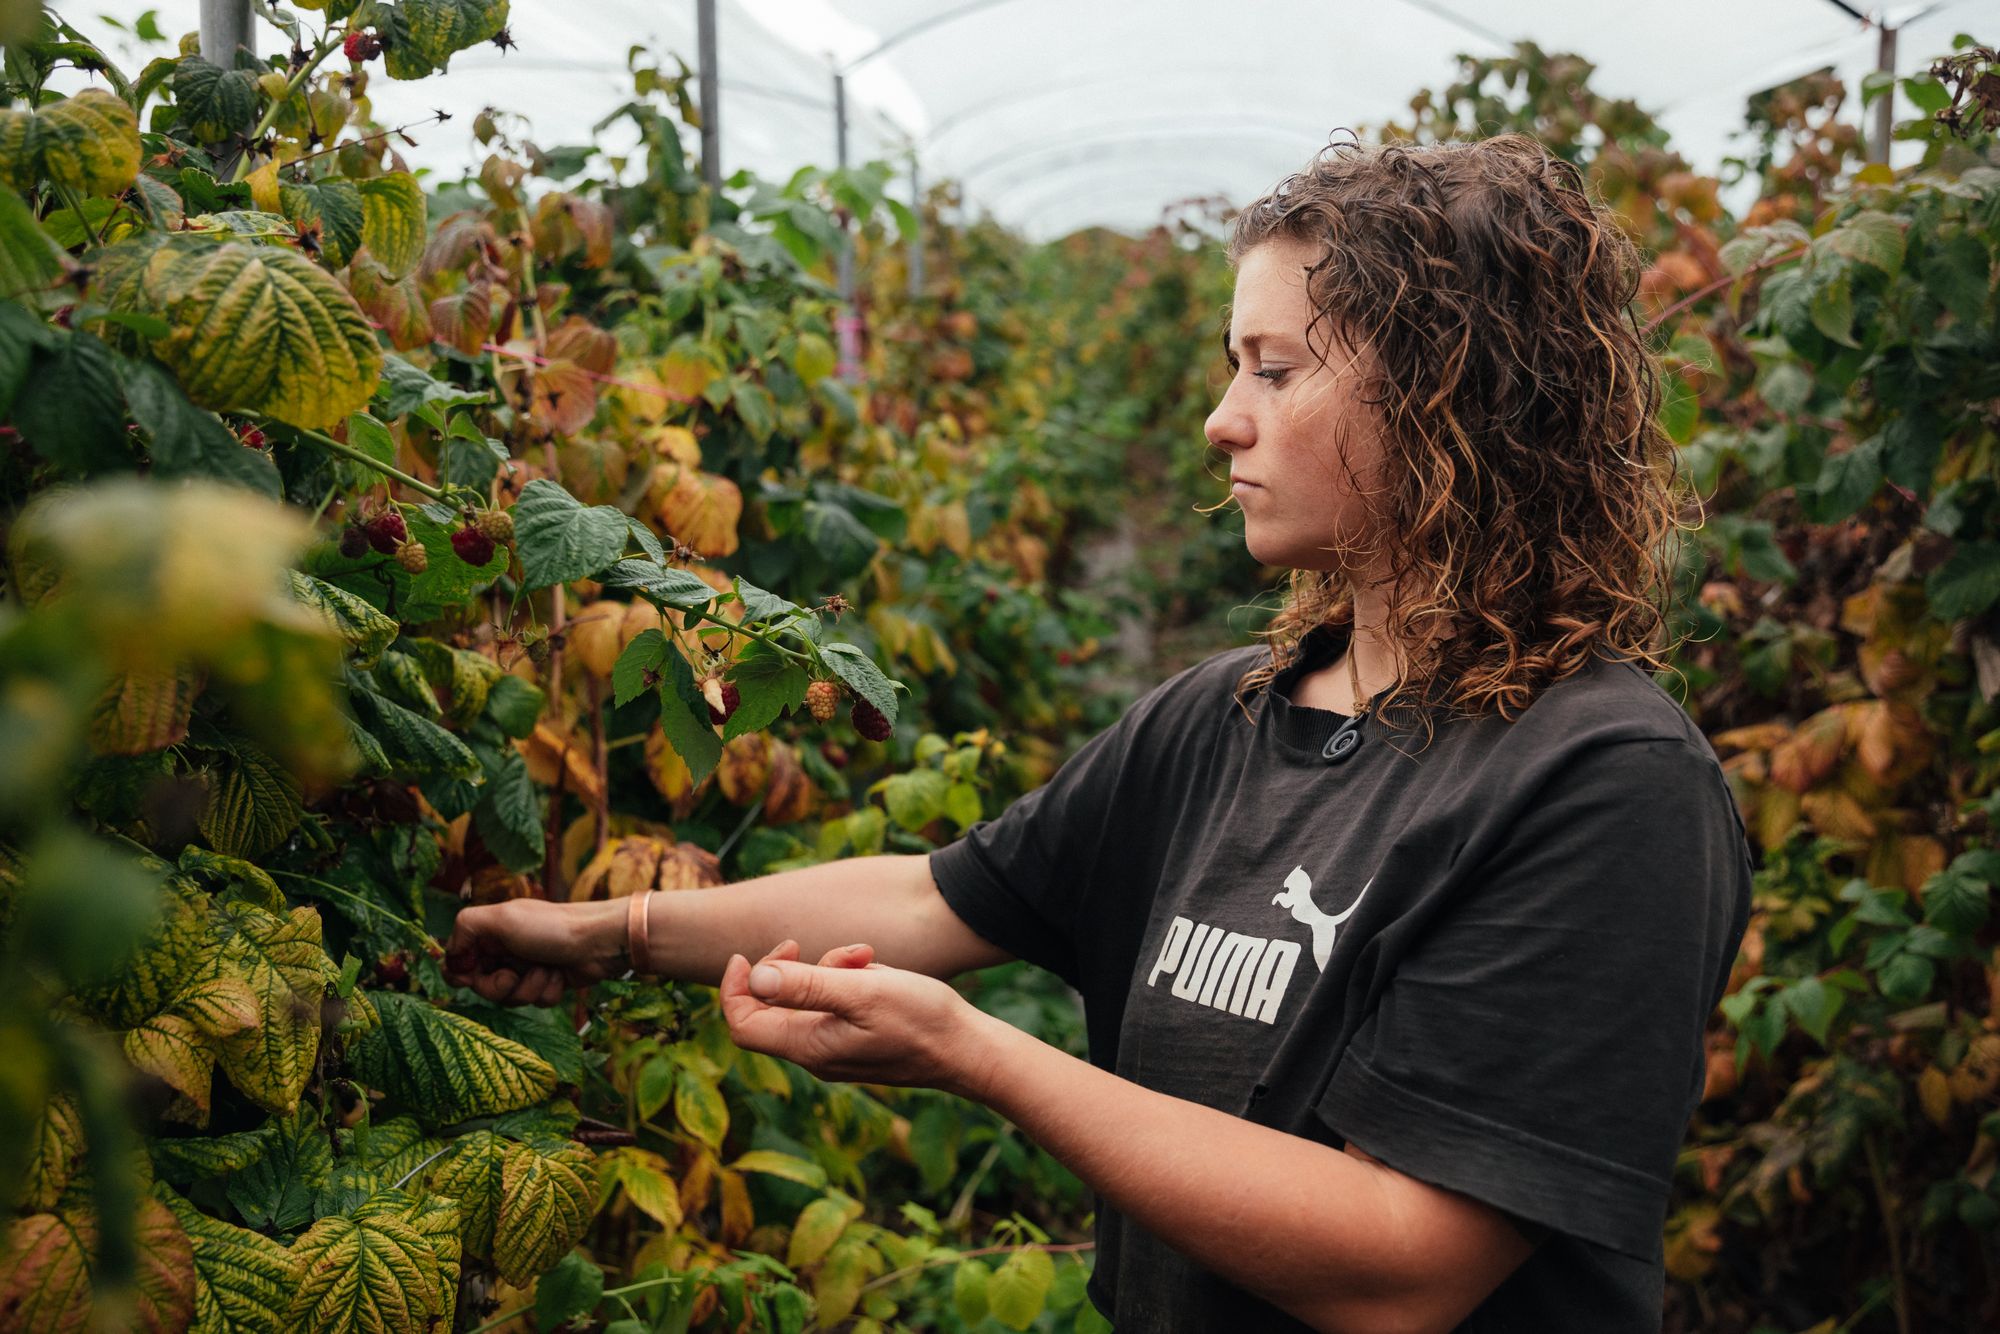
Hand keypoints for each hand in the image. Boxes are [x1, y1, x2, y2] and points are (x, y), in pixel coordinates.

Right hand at [444, 897, 623, 1004]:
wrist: (600, 942)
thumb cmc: (552, 928)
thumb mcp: (502, 918)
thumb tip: (449, 953)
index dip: (461, 974)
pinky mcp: (548, 981)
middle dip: (500, 986)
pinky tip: (561, 976)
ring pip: (510, 997)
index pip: (460, 960)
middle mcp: (507, 949)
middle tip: (514, 975)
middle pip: (482, 985)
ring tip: (547, 970)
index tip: (469, 978)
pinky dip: (547, 990)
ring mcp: (528, 966)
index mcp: (492, 931)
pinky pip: (535, 1000)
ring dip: (528, 988)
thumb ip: (466, 927)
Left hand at [720, 940, 989, 1094]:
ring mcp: (839, 1051)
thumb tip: (755, 978)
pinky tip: (876, 970)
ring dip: (826, 970)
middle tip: (808, 945)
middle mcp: (817, 1055)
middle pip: (773, 1009)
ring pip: (807, 1003)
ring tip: (866, 956)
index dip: (735, 989)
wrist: (969, 1051)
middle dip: (790, 969)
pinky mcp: (860, 1043)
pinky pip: (834, 1007)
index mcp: (809, 1046)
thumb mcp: (863, 991)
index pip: (744, 1024)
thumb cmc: (921, 1019)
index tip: (747, 956)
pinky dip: (847, 982)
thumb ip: (807, 984)